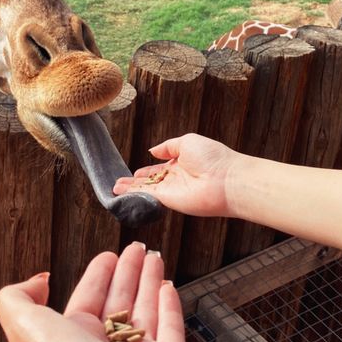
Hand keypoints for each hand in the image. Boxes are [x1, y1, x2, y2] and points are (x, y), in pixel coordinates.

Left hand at [0, 242, 193, 341]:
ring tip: (153, 257)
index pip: (87, 299)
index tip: (108, 255)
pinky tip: (168, 287)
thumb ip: (17, 297)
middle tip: (136, 249)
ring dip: (148, 282)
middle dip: (127, 274)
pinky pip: (171, 331)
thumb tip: (37, 281)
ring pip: (145, 312)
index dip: (97, 275)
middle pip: (118, 302)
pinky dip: (171, 307)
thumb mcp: (24, 326)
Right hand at [113, 133, 240, 216]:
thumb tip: (152, 150)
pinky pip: (148, 196)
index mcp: (181, 163)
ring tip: (114, 189)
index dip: (145, 171)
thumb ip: (168, 146)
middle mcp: (175, 179)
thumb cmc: (213, 157)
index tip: (132, 173)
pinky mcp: (168, 200)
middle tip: (118, 183)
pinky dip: (134, 195)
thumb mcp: (187, 141)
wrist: (226, 179)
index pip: (159, 168)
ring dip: (130, 190)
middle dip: (134, 183)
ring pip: (146, 190)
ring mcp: (171, 190)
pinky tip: (122, 194)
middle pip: (150, 181)